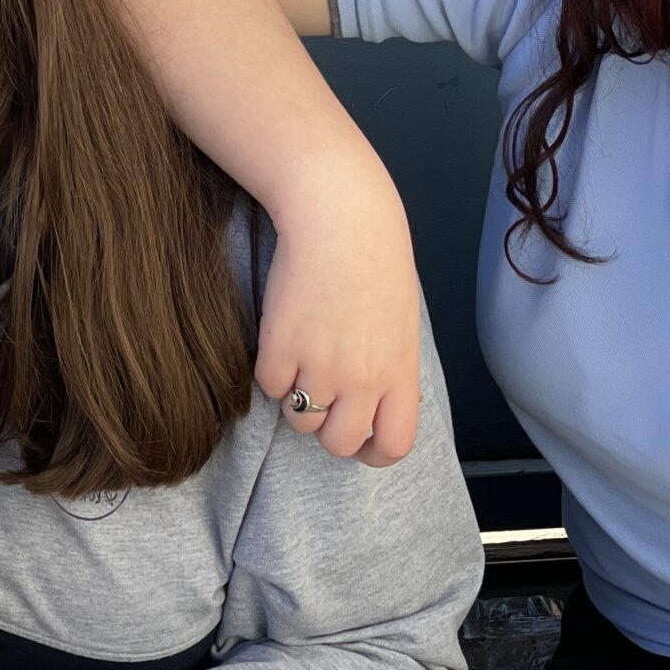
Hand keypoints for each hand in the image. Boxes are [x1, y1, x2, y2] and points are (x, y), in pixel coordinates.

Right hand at [257, 167, 421, 465]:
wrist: (340, 216)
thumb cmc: (375, 259)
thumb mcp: (400, 322)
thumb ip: (390, 369)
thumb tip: (373, 403)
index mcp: (400, 371)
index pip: (394, 444)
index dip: (374, 452)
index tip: (360, 440)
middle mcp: (363, 378)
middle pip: (338, 443)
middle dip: (327, 428)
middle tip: (322, 397)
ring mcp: (319, 366)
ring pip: (299, 419)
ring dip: (297, 397)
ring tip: (304, 356)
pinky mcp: (280, 349)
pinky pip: (269, 387)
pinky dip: (273, 370)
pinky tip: (285, 335)